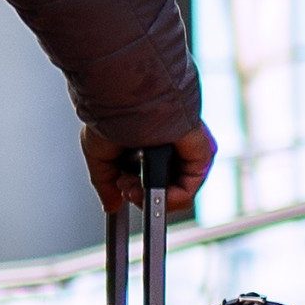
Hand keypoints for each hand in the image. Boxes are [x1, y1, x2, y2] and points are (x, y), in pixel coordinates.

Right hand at [82, 121, 215, 218]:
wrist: (130, 99)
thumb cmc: (114, 114)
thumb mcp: (102, 155)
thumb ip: (106, 183)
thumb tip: (110, 204)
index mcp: (155, 141)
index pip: (152, 178)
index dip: (134, 189)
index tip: (120, 187)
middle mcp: (175, 146)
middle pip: (164, 187)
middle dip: (141, 193)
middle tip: (125, 188)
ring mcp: (189, 151)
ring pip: (177, 191)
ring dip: (152, 197)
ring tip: (133, 188)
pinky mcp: (202, 155)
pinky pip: (189, 188)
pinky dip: (170, 198)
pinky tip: (151, 194)